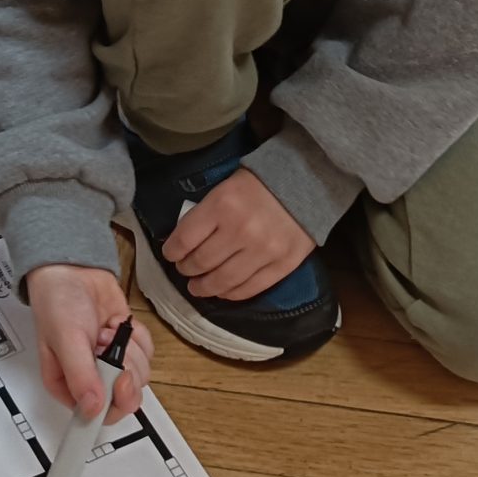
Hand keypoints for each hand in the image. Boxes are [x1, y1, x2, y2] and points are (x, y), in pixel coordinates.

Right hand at [23, 265, 152, 423]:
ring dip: (129, 350)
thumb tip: (93, 408)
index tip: (119, 378)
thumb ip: (80, 376)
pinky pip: (147, 355)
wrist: (72, 269)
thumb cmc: (58, 301)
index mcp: (68, 387)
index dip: (114, 402)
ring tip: (106, 332)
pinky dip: (138, 338)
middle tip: (108, 346)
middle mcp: (90, 380)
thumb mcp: (65, 339)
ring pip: (140, 376)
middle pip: (125, 398)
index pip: (98, 416)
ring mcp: (111, 364)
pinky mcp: (126, 348)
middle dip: (124, 369)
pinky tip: (118, 326)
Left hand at [160, 167, 312, 301]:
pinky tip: (223, 290)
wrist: (306, 183)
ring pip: (223, 281)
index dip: (172, 252)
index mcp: (222, 206)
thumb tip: (184, 242)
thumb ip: (205, 214)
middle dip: (186, 270)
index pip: (184, 239)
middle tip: (185, 270)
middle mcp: (240, 231)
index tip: (171, 254)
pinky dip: (231, 294)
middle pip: (201, 262)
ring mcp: (263, 251)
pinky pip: (250, 289)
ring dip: (204, 287)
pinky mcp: (282, 266)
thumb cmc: (259, 184)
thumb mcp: (224, 188)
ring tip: (198, 287)